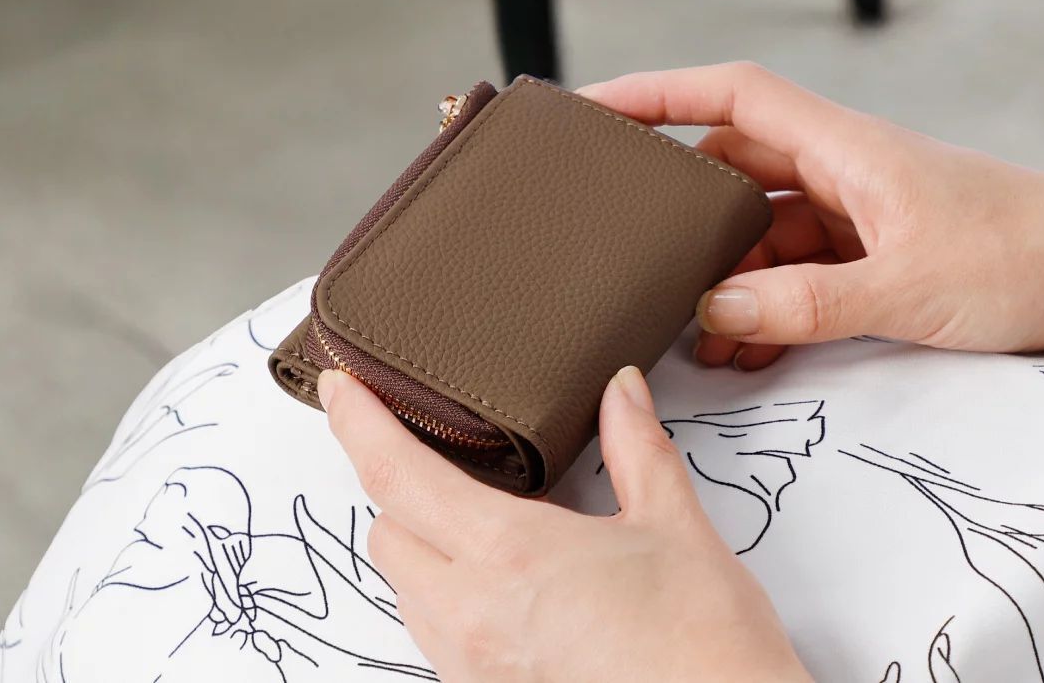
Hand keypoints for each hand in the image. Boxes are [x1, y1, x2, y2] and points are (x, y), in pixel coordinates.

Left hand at [321, 367, 809, 682]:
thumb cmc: (703, 644)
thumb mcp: (674, 526)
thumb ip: (636, 449)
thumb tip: (621, 395)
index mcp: (509, 554)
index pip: (396, 475)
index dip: (357, 422)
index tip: (340, 389)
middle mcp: (472, 614)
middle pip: (388, 532)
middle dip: (401, 489)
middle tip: (446, 462)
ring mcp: (473, 665)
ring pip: (407, 589)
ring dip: (426, 548)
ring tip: (490, 527)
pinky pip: (437, 635)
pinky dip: (452, 597)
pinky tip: (513, 587)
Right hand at [578, 62, 1043, 366]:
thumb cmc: (1025, 259)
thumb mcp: (905, 289)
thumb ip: (802, 304)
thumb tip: (714, 310)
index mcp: (844, 147)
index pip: (728, 96)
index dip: (654, 94)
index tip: (590, 110)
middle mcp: (841, 170)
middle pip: (731, 169)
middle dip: (677, 212)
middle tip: (623, 251)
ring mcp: (857, 214)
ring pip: (761, 233)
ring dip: (723, 278)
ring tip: (684, 331)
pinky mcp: (874, 255)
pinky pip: (796, 274)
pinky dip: (764, 307)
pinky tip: (741, 350)